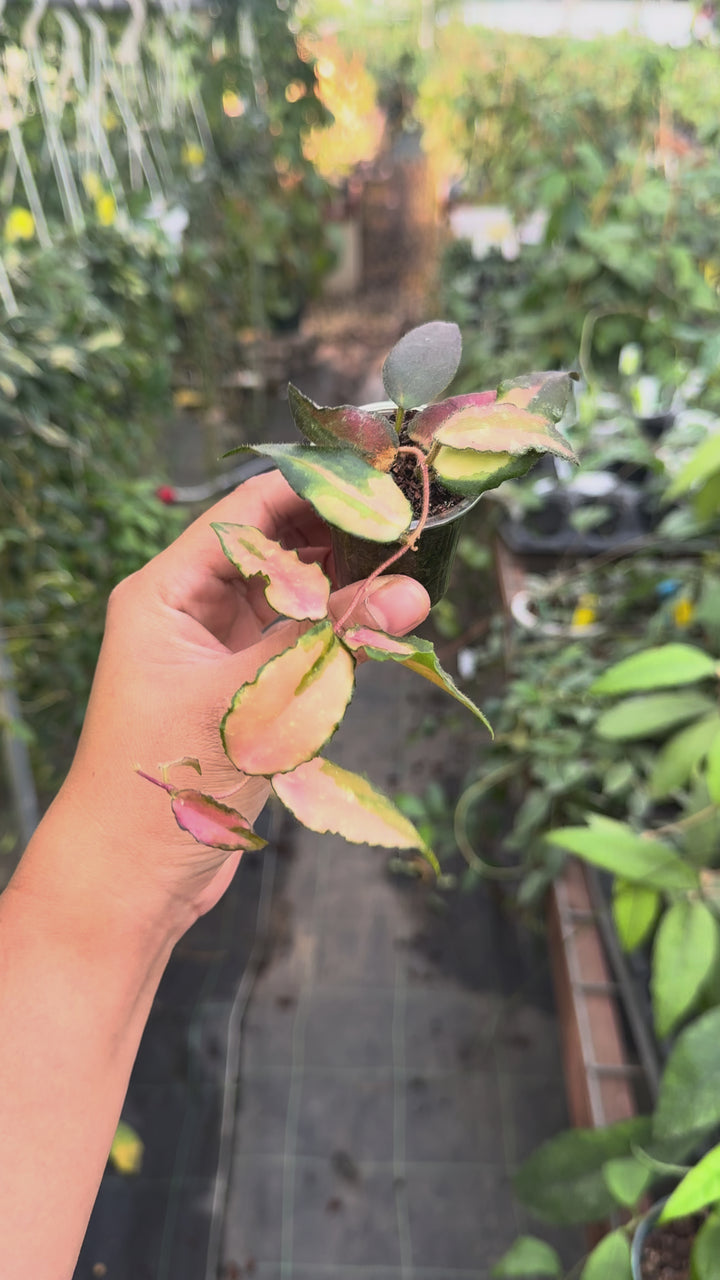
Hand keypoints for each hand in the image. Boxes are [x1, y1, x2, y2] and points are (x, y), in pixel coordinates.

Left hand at [20, 470, 429, 941]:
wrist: (131, 877)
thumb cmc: (165, 782)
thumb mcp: (251, 699)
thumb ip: (330, 640)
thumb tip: (411, 592)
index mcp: (164, 593)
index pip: (246, 515)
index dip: (313, 493)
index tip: (379, 484)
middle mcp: (186, 611)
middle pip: (270, 549)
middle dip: (335, 538)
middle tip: (406, 528)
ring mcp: (212, 651)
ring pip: (287, 597)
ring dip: (340, 587)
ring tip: (403, 570)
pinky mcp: (237, 690)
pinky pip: (293, 642)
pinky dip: (333, 632)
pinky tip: (375, 622)